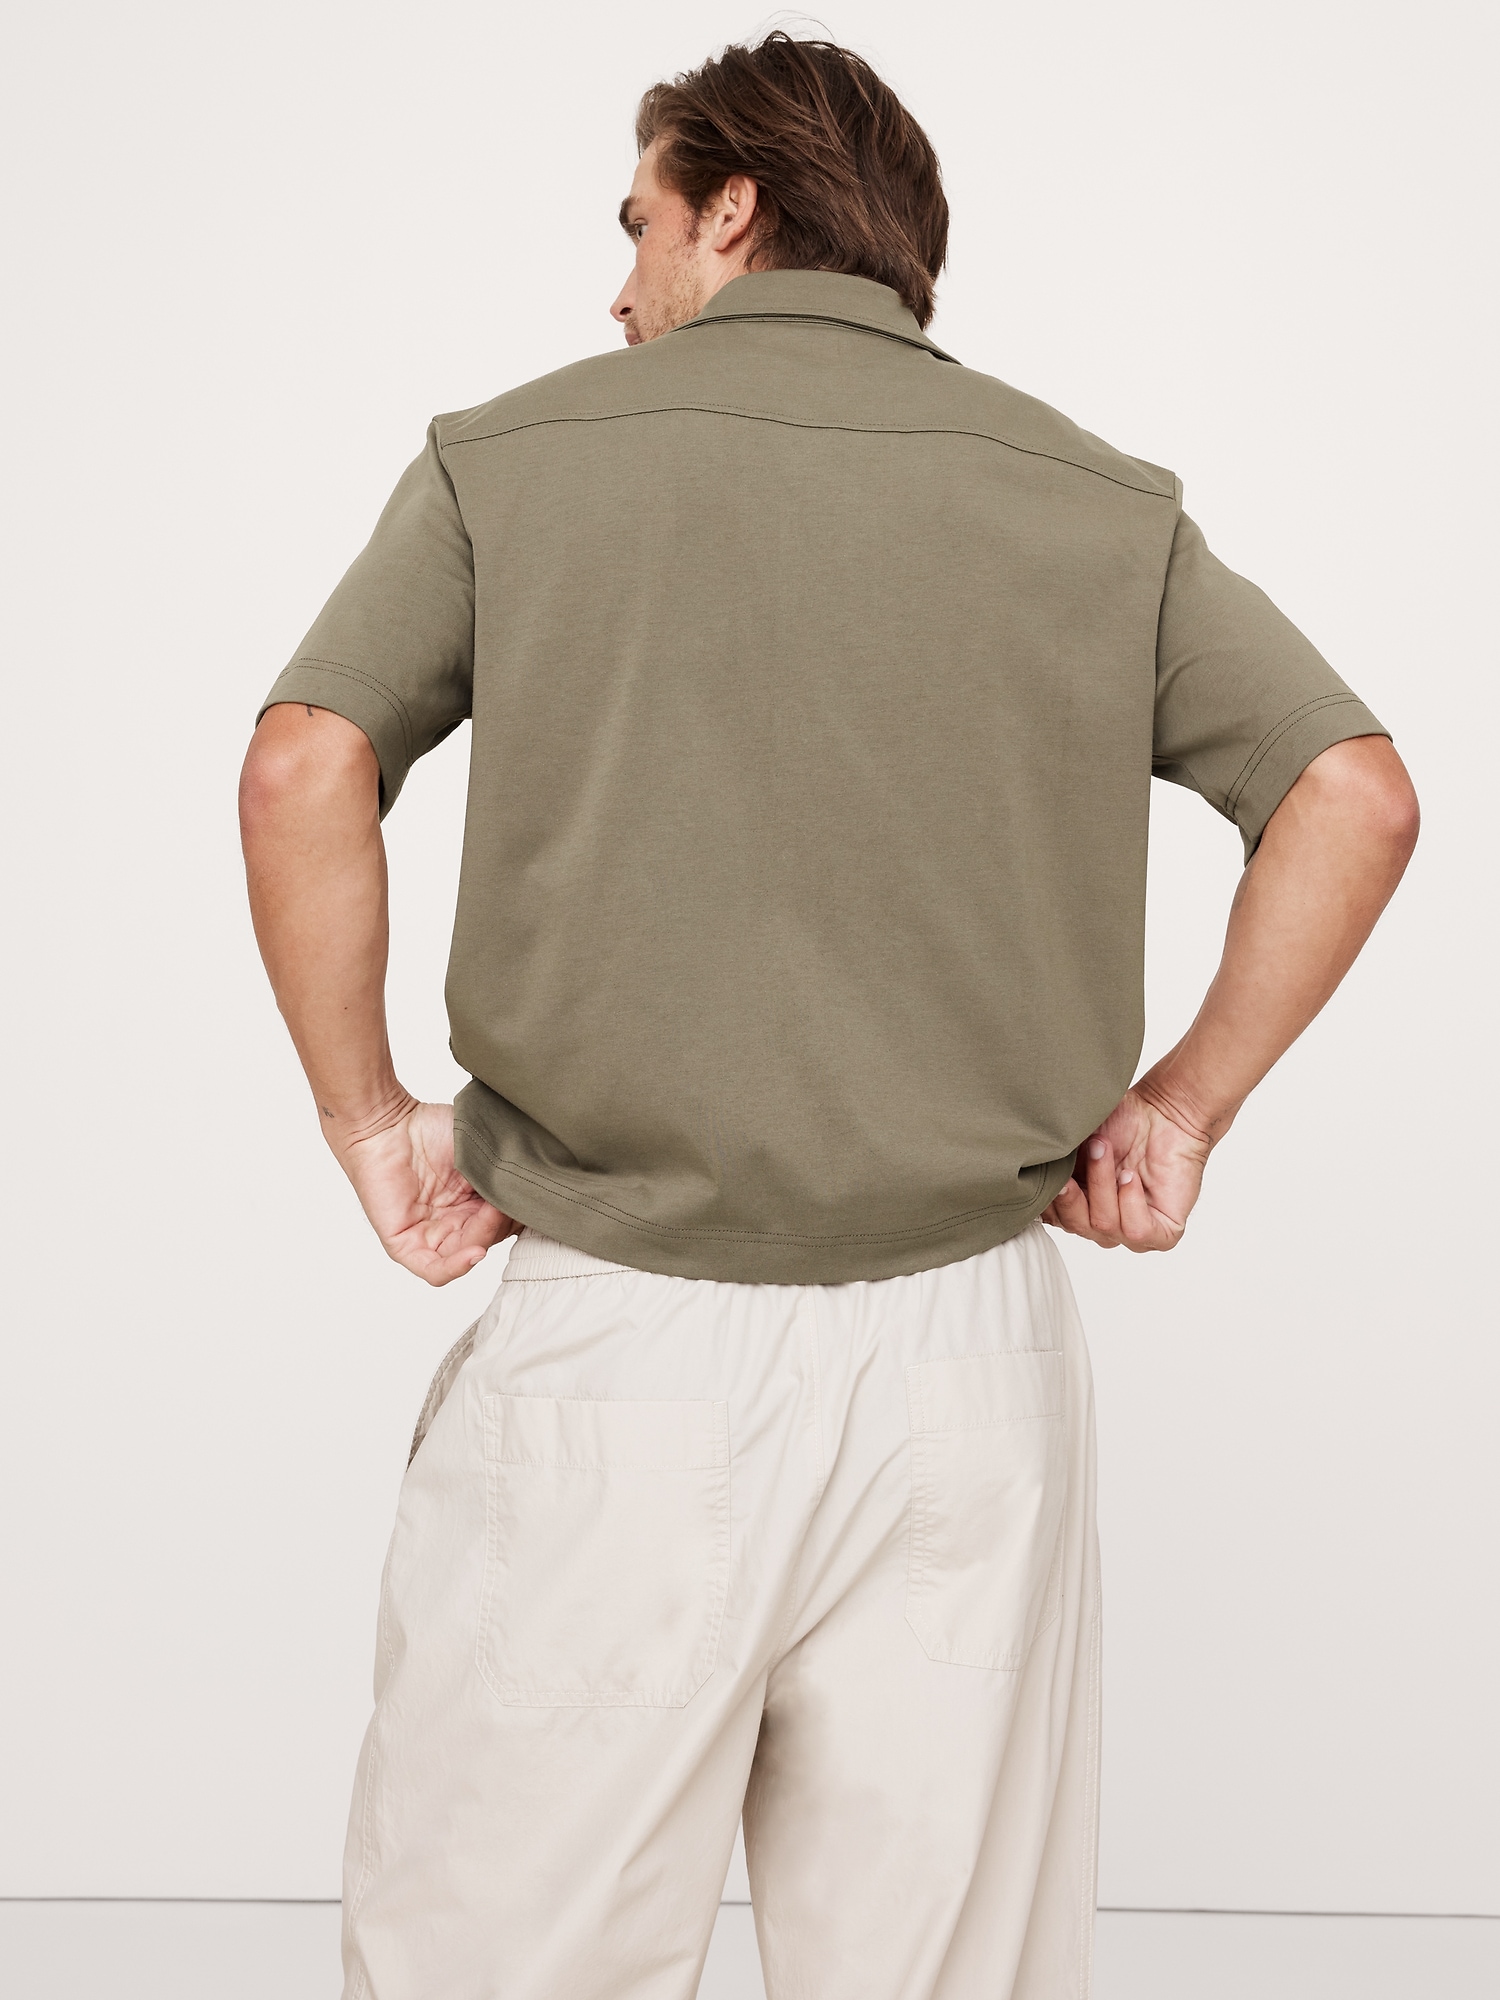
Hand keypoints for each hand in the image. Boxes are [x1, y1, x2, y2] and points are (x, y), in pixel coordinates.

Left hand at [335, 1098, 514, 1284]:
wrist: (386, 1122)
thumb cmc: (431, 1128)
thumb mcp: (482, 1154)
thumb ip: (505, 1178)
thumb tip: (535, 1197)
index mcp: (473, 1204)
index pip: (506, 1223)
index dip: (521, 1214)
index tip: (532, 1196)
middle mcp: (454, 1222)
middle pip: (489, 1238)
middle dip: (502, 1222)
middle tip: (509, 1199)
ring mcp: (430, 1235)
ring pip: (467, 1253)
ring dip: (485, 1237)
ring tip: (493, 1211)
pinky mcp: (405, 1245)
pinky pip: (435, 1270)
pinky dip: (458, 1266)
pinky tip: (475, 1252)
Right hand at [1041, 1086, 1211, 1251]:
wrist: (1166, 1112)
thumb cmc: (1122, 1121)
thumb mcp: (1074, 1141)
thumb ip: (1050, 1163)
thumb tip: (1023, 1172)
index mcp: (1078, 1205)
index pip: (1052, 1217)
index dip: (1047, 1197)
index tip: (1045, 1170)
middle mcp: (1101, 1221)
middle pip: (1074, 1224)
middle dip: (1074, 1189)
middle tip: (1081, 1152)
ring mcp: (1130, 1229)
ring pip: (1103, 1225)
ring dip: (1102, 1184)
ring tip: (1105, 1150)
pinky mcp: (1162, 1233)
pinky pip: (1136, 1230)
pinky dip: (1130, 1202)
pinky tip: (1131, 1176)